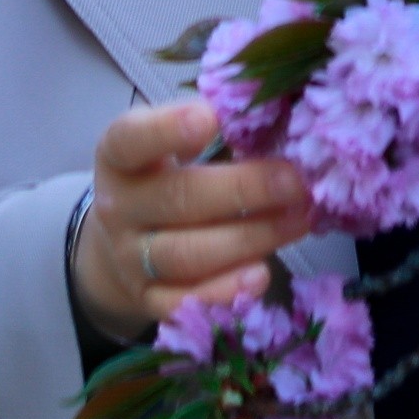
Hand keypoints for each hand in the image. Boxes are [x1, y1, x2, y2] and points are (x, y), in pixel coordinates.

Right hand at [70, 95, 315, 340]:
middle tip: (295, 181)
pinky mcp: (148, 300)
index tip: (211, 119)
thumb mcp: (171, 144)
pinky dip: (224, 293)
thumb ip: (214, 128)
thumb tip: (277, 114)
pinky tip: (260, 276)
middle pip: (178, 199)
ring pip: (188, 254)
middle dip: (243, 190)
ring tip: (299, 220)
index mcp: (119, 156)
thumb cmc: (164, 177)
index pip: (132, 139)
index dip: (167, 129)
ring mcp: (131, 259)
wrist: (123, 242)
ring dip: (250, 238)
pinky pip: (185, 303)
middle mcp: (119, 208)